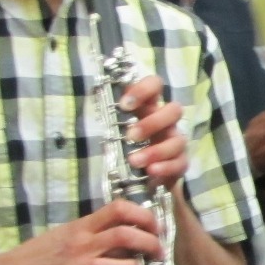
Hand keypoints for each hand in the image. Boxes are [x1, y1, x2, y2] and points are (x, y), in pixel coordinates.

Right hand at [0, 201, 163, 264]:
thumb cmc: (38, 255)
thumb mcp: (66, 234)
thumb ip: (93, 232)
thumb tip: (127, 230)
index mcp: (81, 228)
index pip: (118, 209)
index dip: (143, 215)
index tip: (155, 225)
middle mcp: (81, 247)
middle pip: (125, 236)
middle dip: (150, 243)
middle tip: (158, 252)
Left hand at [119, 74, 187, 190]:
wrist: (136, 180)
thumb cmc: (122, 149)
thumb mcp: (112, 132)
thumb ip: (108, 120)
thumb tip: (84, 112)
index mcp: (149, 107)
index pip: (156, 85)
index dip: (144, 90)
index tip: (124, 105)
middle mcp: (166, 122)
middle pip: (174, 110)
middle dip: (152, 123)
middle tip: (130, 136)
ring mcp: (175, 142)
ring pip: (178, 139)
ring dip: (156, 150)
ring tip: (134, 161)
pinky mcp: (180, 163)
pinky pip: (180, 163)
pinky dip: (166, 167)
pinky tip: (151, 171)